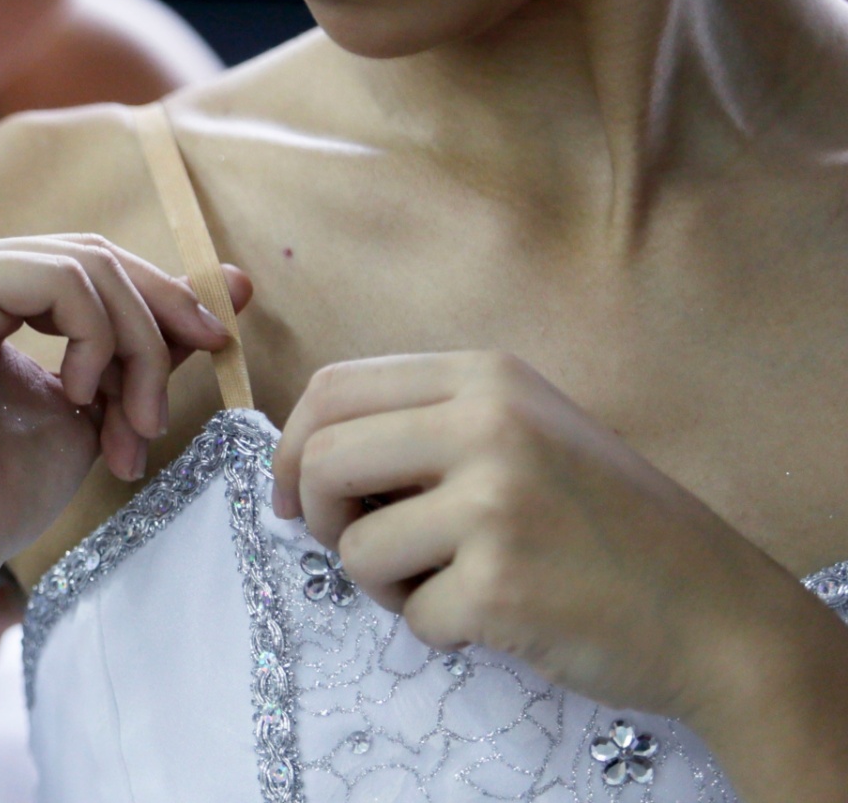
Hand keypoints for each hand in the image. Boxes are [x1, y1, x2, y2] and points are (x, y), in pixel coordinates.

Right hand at [0, 227, 241, 620]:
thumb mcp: (88, 402)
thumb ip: (141, 340)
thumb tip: (230, 281)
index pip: (83, 262)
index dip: (161, 296)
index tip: (220, 337)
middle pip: (91, 256)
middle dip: (153, 332)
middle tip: (156, 419)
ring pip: (87, 264)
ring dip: (134, 350)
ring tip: (127, 431)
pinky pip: (62, 278)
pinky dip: (99, 339)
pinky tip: (79, 399)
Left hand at [272, 352, 822, 726]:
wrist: (715, 609)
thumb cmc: (602, 525)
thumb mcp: (522, 431)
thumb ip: (424, 426)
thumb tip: (302, 458)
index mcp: (485, 376)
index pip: (333, 388)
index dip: (291, 447)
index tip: (294, 495)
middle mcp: (488, 424)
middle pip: (323, 458)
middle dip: (318, 516)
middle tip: (356, 549)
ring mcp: (495, 503)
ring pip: (355, 548)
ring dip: (385, 585)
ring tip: (449, 584)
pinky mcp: (500, 585)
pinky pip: (412, 616)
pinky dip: (440, 630)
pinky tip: (498, 616)